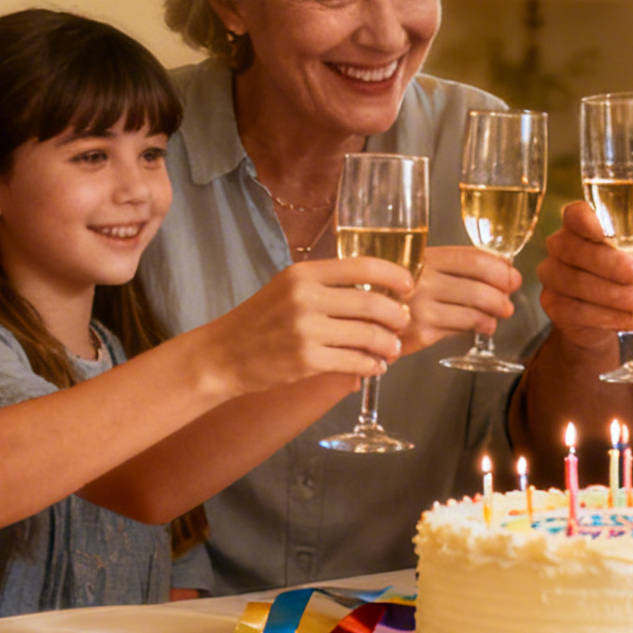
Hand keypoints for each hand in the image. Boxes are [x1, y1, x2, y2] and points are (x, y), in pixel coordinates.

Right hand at [202, 256, 412, 393]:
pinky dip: (371, 365)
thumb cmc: (261, 320)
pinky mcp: (307, 360)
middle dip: (397, 316)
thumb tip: (378, 290)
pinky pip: (355, 362)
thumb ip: (327, 285)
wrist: (224, 354)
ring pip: (368, 335)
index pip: (364, 266)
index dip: (396, 275)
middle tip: (403, 323)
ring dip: (388, 344)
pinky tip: (373, 366)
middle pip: (373, 304)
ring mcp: (306, 330)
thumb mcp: (289, 288)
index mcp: (305, 273)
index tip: (409, 286)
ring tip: (391, 349)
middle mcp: (306, 298)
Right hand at [401, 245, 520, 353]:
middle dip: (502, 296)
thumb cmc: (400, 288)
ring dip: (493, 315)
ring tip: (498, 315)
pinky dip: (478, 327)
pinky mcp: (420, 333)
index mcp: (426, 257)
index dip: (501, 270)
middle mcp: (422, 280)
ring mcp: (420, 307)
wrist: (364, 314)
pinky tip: (482, 326)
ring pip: (473, 311)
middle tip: (508, 301)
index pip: (474, 259)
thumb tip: (505, 269)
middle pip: (478, 287)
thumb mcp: (424, 266)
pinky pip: (459, 329)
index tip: (512, 277)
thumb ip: (458, 265)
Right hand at [535, 201, 632, 348]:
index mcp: (594, 221)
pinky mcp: (560, 308)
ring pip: (574, 282)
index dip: (585, 221)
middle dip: (607, 262)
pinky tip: (631, 319)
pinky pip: (576, 312)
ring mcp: (558, 276)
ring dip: (610, 293)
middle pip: (571, 247)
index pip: (576, 214)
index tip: (603, 232)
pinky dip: (607, 316)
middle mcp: (568, 245)